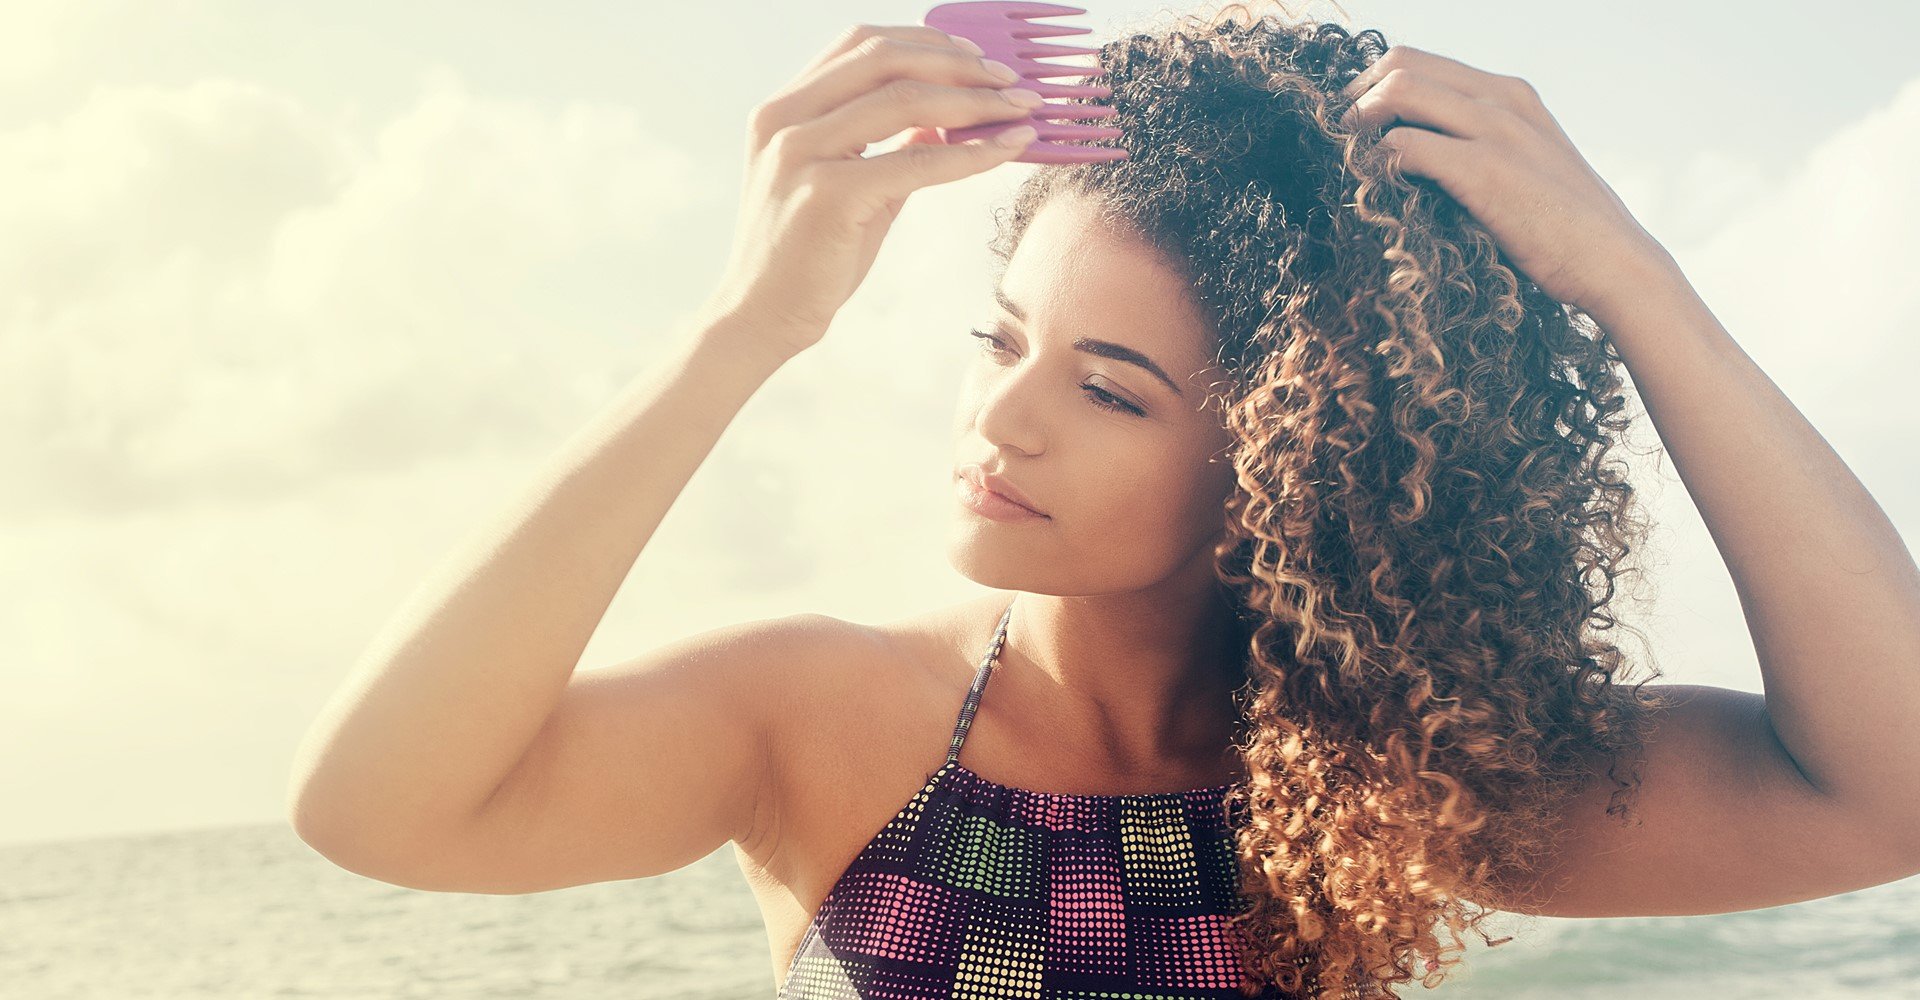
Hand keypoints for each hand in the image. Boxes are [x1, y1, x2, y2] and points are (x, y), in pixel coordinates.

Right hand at [702, 23, 1044, 358]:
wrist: (763, 316)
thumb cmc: (807, 254)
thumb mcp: (847, 184)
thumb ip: (887, 147)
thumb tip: (942, 121)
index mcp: (784, 107)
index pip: (862, 44)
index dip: (927, 42)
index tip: (979, 58)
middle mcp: (785, 119)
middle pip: (885, 58)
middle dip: (958, 64)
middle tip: (1011, 80)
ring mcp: (801, 153)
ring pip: (904, 100)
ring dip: (974, 101)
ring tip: (1019, 110)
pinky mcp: (826, 194)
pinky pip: (915, 161)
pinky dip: (969, 152)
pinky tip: (1005, 149)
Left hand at [1337, 45, 1672, 318]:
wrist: (1616, 265)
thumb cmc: (1564, 231)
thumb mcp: (1526, 169)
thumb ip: (1481, 149)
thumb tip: (1417, 160)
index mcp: (1509, 94)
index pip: (1419, 60)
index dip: (1372, 87)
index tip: (1353, 126)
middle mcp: (1501, 100)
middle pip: (1400, 63)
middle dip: (1356, 97)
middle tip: (1339, 141)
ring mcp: (1495, 131)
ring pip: (1398, 91)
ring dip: (1360, 124)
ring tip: (1347, 162)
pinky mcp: (1484, 171)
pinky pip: (1405, 146)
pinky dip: (1377, 163)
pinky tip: (1373, 190)